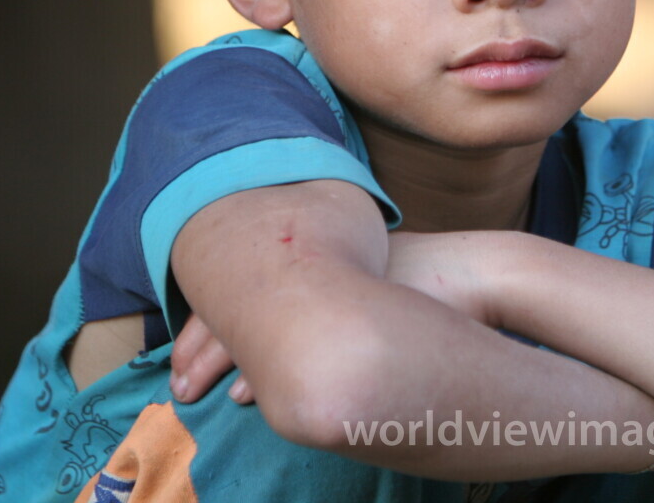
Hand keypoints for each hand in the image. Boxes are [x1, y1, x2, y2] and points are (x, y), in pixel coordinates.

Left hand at [169, 230, 501, 406]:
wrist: (474, 277)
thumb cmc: (426, 288)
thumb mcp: (363, 288)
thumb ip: (325, 298)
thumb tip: (284, 344)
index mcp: (309, 256)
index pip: (237, 282)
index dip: (206, 323)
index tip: (184, 353)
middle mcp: (307, 268)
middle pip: (228, 303)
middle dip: (196, 347)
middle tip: (178, 382)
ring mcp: (319, 287)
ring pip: (244, 323)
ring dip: (213, 362)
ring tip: (192, 391)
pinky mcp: (337, 311)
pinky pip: (280, 343)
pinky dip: (254, 373)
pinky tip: (241, 396)